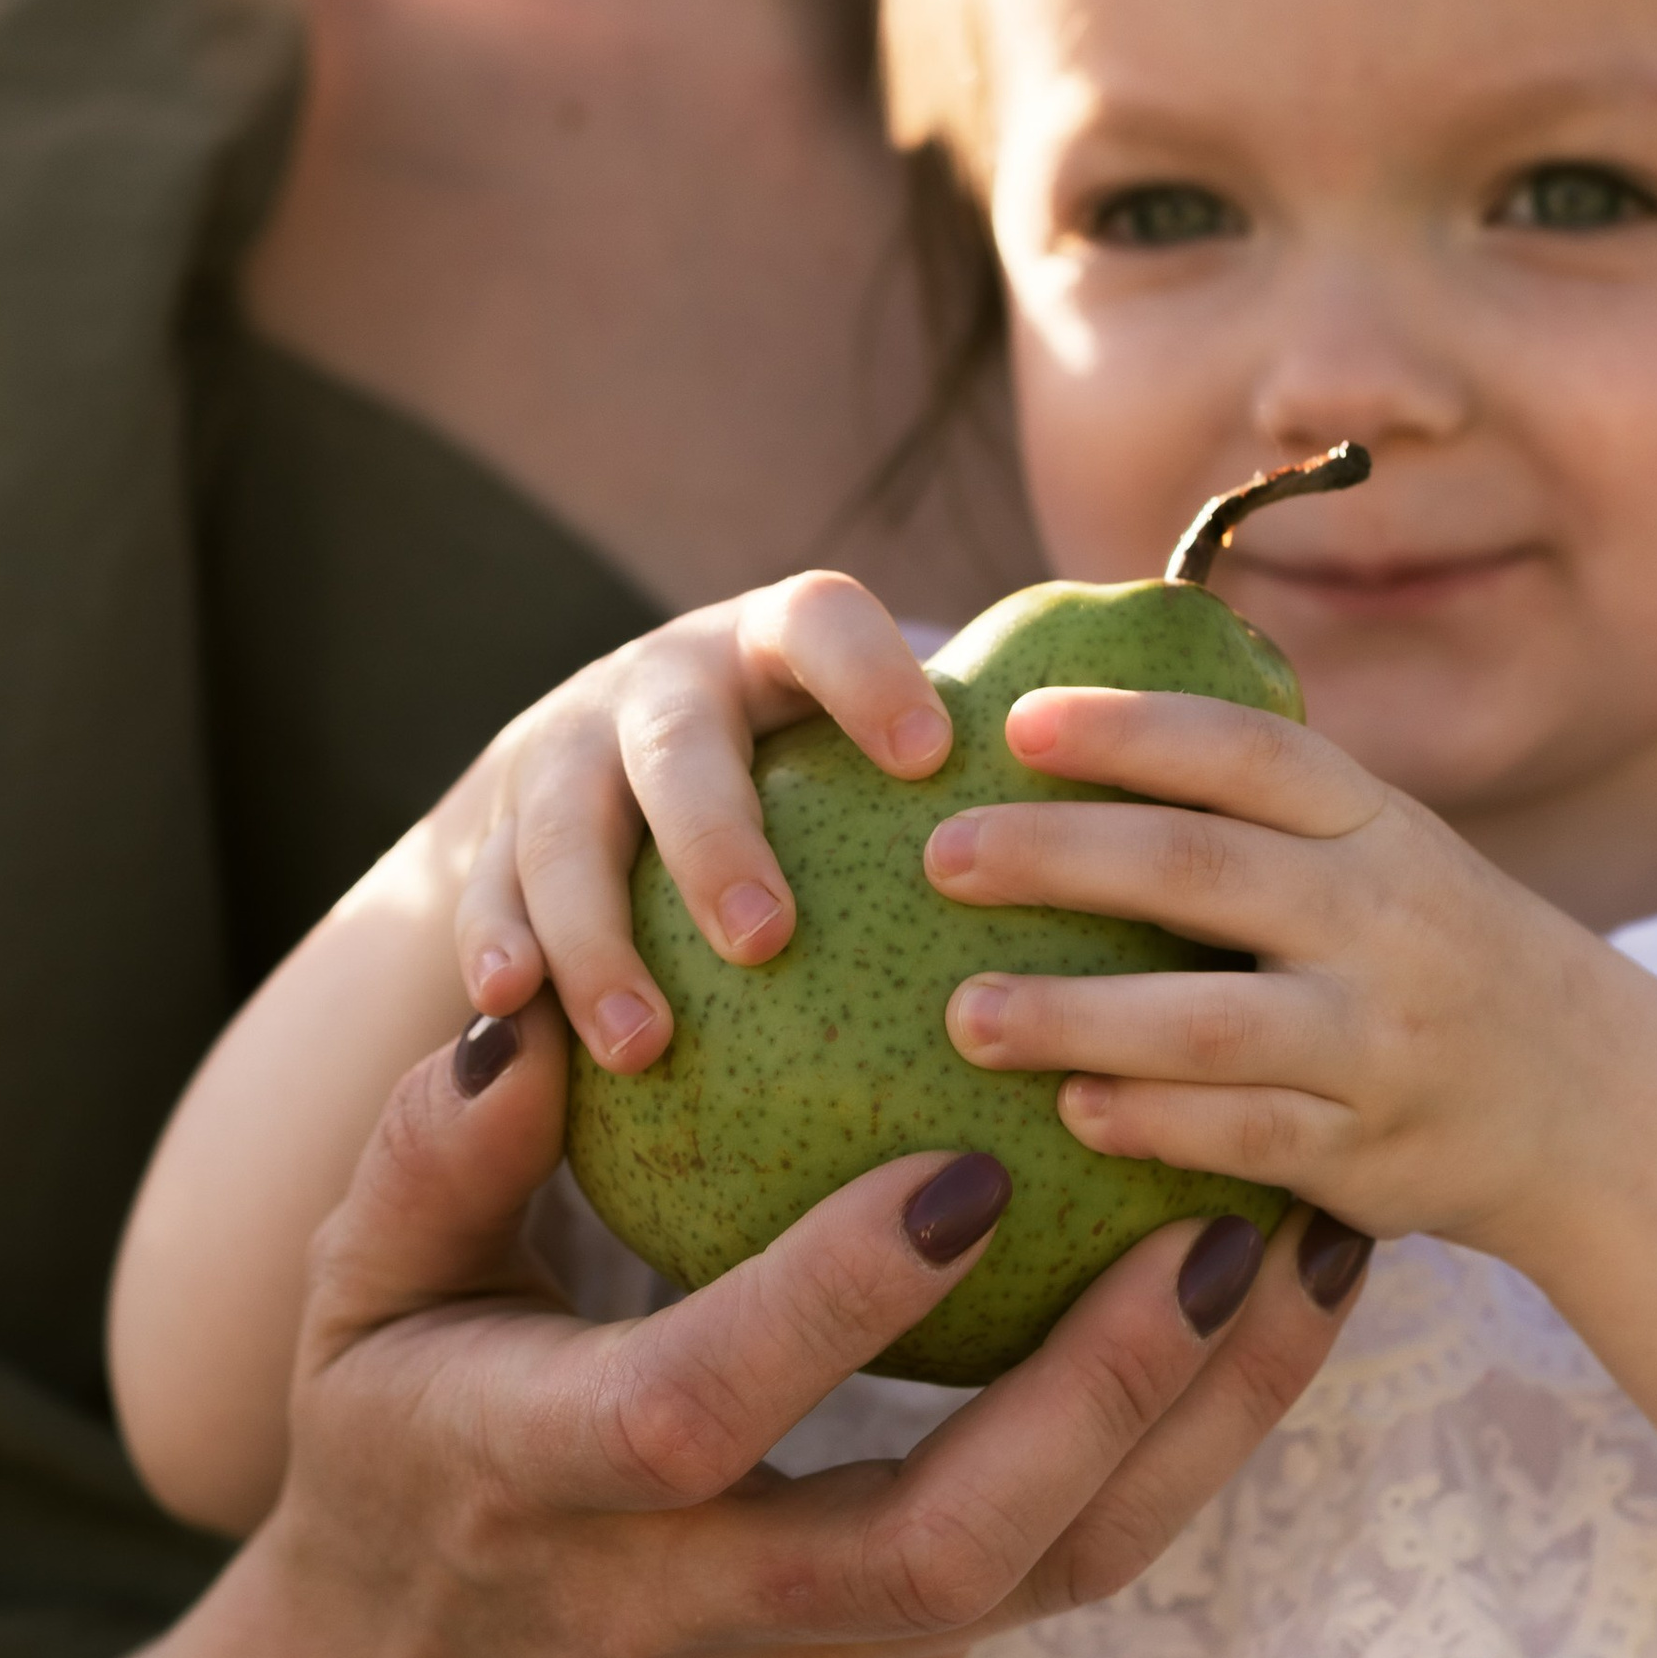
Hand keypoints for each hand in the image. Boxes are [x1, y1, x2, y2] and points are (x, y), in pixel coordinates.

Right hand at [104, 994, 1360, 1657]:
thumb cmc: (389, 1472)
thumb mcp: (359, 1313)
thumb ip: (435, 1163)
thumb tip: (535, 1016)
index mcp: (534, 1486)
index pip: (698, 1412)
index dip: (834, 1308)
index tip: (969, 1170)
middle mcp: (685, 1609)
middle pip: (932, 1551)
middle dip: (1097, 1404)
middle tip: (1228, 1237)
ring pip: (1042, 1584)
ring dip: (1198, 1432)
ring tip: (1310, 1258)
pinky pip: (1058, 1577)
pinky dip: (1180, 1453)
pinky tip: (1266, 1317)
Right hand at [449, 573, 951, 1072]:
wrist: (595, 784)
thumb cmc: (801, 793)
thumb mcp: (866, 753)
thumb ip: (970, 777)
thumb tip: (1174, 818)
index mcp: (776, 648)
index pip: (823, 616)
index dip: (870, 672)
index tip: (933, 755)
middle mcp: (665, 686)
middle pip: (677, 737)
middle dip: (716, 835)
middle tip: (768, 941)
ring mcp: (566, 754)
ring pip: (562, 824)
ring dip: (597, 930)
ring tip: (644, 1040)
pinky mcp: (489, 836)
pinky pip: (482, 893)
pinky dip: (497, 951)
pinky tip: (517, 1024)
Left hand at [923, 681, 1611, 1254]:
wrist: (1593, 1099)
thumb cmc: (1433, 959)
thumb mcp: (1382, 857)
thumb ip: (1261, 819)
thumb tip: (1056, 750)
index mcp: (1376, 824)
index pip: (1248, 752)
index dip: (1132, 730)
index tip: (1017, 722)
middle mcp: (1386, 917)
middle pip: (1203, 867)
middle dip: (1059, 856)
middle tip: (942, 857)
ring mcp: (1383, 1038)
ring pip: (1213, 1020)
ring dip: (1077, 1015)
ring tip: (965, 1016)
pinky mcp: (1375, 1150)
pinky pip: (1248, 1136)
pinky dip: (1155, 1123)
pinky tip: (1069, 1114)